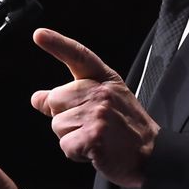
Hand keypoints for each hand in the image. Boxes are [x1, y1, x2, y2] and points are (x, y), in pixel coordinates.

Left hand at [29, 27, 156, 187]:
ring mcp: (98, 113)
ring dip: (71, 137)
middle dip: (65, 117)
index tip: (39, 34)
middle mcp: (101, 92)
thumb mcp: (104, 103)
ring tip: (96, 138)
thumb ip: (71, 97)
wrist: (151, 153)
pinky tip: (95, 151)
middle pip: (56, 100)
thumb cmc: (127, 128)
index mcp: (104, 79)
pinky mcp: (94, 136)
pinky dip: (76, 153)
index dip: (57, 44)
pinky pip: (65, 145)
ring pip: (58, 125)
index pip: (78, 56)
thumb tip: (37, 98)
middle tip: (91, 126)